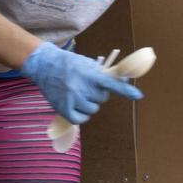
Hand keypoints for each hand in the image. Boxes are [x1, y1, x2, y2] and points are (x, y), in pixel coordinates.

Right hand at [19, 42, 142, 123]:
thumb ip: (102, 73)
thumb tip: (121, 80)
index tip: (138, 96)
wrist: (44, 65)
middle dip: (97, 94)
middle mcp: (81, 87)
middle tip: (87, 87)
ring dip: (89, 104)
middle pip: (102, 99)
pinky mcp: (63, 109)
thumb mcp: (86, 63)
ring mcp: (72, 99)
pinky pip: (81, 119)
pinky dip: (81, 115)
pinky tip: (76, 106)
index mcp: (88, 74)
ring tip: (78, 94)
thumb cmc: (68, 63)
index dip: (125, 90)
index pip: (111, 83)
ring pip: (92, 109)